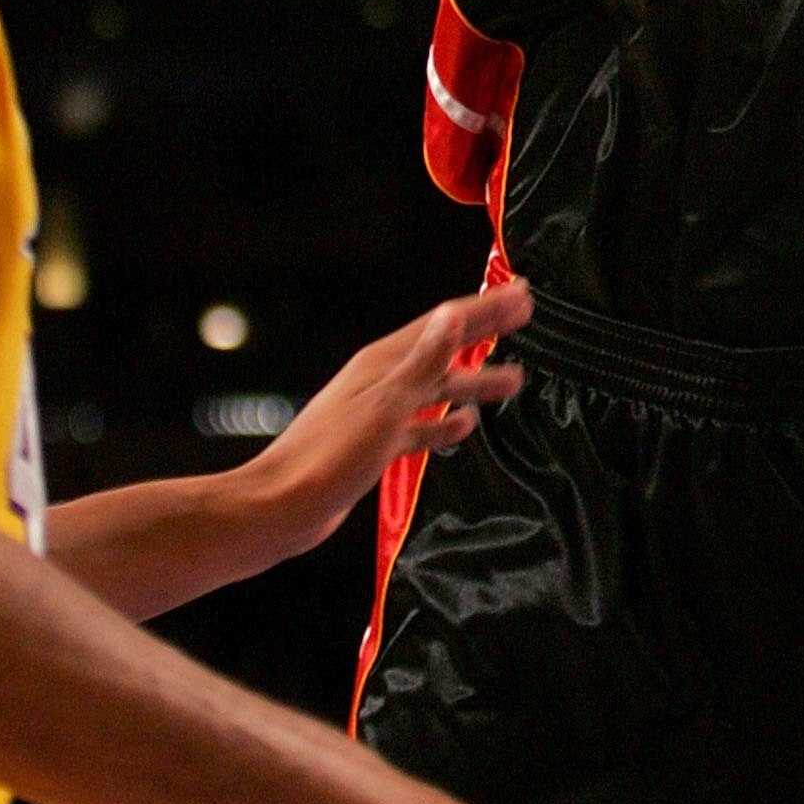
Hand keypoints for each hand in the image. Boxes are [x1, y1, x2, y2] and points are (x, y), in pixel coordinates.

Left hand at [235, 279, 532, 559]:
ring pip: (436, 390)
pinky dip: (445, 424)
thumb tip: (454, 313)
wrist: (280, 508)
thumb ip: (424, 360)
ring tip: (513, 380)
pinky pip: (421, 425)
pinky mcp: (374, 445)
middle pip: (444, 350)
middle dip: (485, 335)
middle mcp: (382, 380)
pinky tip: (464, 427)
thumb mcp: (386, 406)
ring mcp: (377, 412)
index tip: (524, 295)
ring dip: (473, 383)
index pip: (446, 324)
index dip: (487, 309)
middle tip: (523, 320)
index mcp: (384, 363)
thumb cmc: (328, 457)